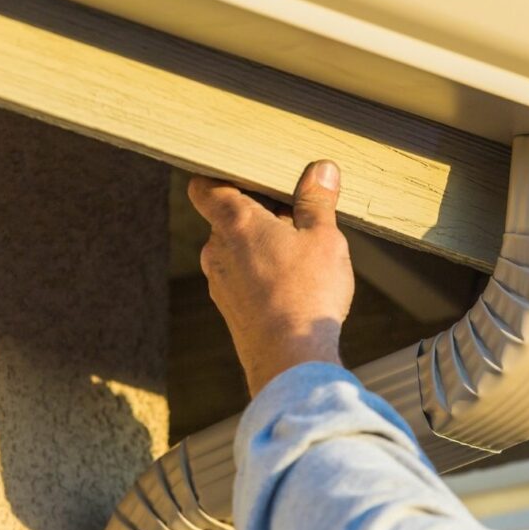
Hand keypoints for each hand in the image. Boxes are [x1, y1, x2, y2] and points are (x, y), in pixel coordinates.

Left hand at [188, 160, 354, 395]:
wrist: (290, 360)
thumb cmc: (307, 293)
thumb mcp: (323, 237)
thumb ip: (317, 201)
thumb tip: (321, 169)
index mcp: (235, 222)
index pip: (205, 186)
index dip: (220, 175)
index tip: (248, 175)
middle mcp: (217, 249)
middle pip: (228, 216)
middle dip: (259, 212)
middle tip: (296, 214)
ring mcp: (219, 281)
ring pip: (237, 249)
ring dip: (262, 244)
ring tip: (301, 252)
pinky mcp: (229, 308)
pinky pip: (241, 277)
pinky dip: (261, 272)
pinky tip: (293, 284)